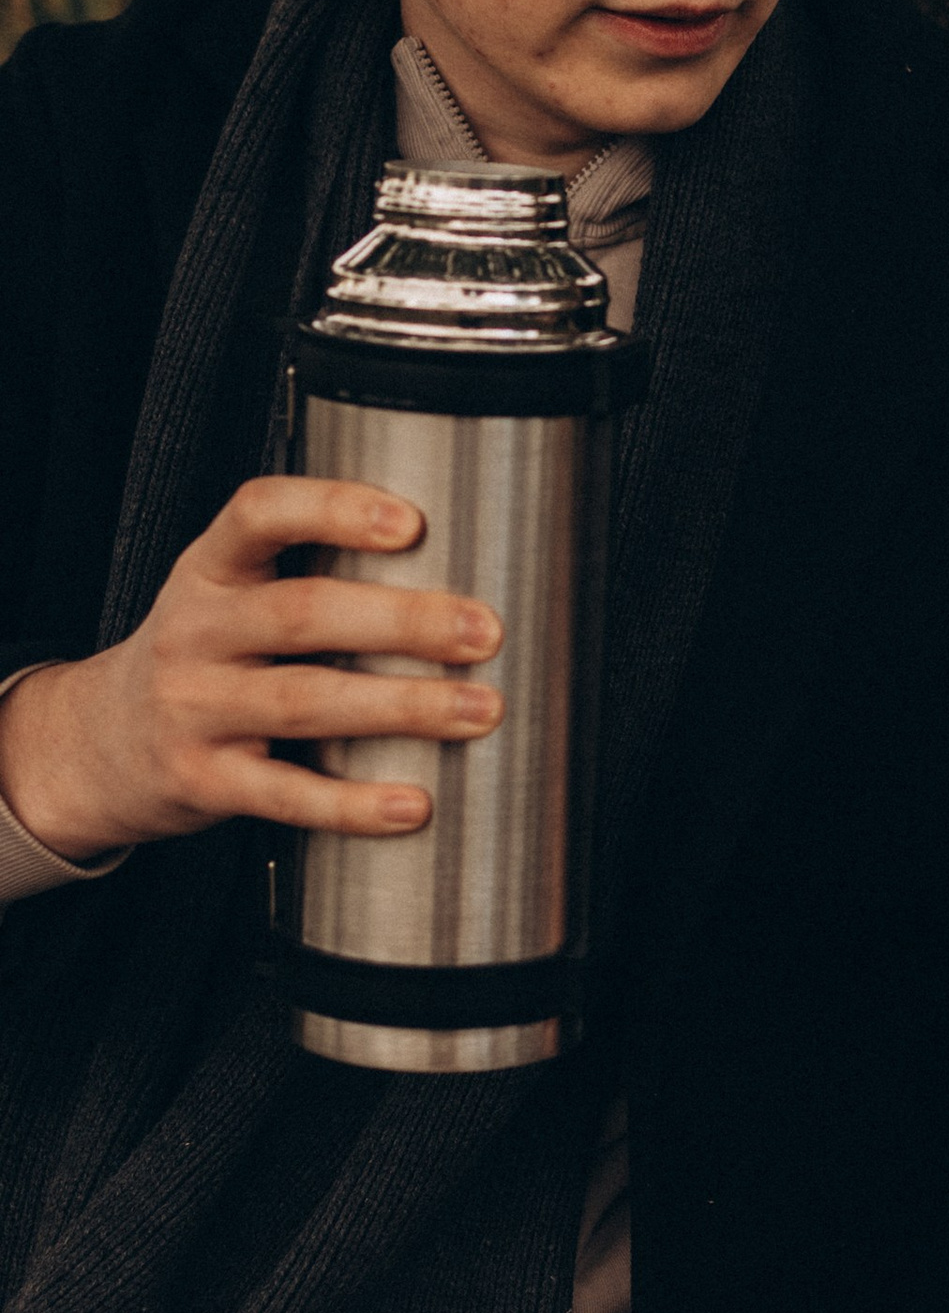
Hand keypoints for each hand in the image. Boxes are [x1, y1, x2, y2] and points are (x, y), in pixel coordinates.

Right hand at [0, 477, 504, 863]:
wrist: (100, 743)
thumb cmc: (206, 657)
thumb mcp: (229, 596)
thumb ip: (311, 576)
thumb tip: (454, 577)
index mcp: (209, 570)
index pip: (260, 514)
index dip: (334, 509)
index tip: (412, 522)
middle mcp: (194, 631)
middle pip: (301, 613)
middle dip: (403, 621)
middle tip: (483, 631)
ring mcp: (192, 708)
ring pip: (303, 701)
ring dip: (402, 706)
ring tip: (478, 708)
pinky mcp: (202, 781)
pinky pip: (285, 794)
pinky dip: (354, 804)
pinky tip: (413, 804)